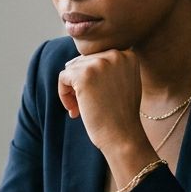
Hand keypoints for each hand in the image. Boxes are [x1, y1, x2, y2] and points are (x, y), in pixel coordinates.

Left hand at [57, 50, 152, 170]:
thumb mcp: (124, 84)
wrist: (123, 136)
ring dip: (72, 90)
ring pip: (72, 69)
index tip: (96, 97)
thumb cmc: (121, 116)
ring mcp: (99, 63)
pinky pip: (63, 77)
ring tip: (79, 109)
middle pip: (83, 62)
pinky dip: (63, 94)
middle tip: (85, 107)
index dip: (92, 78)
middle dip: (80, 84)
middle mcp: (115, 55)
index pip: (97, 58)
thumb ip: (109, 69)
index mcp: (127, 55)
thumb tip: (76, 61)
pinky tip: (74, 110)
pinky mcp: (83, 75)